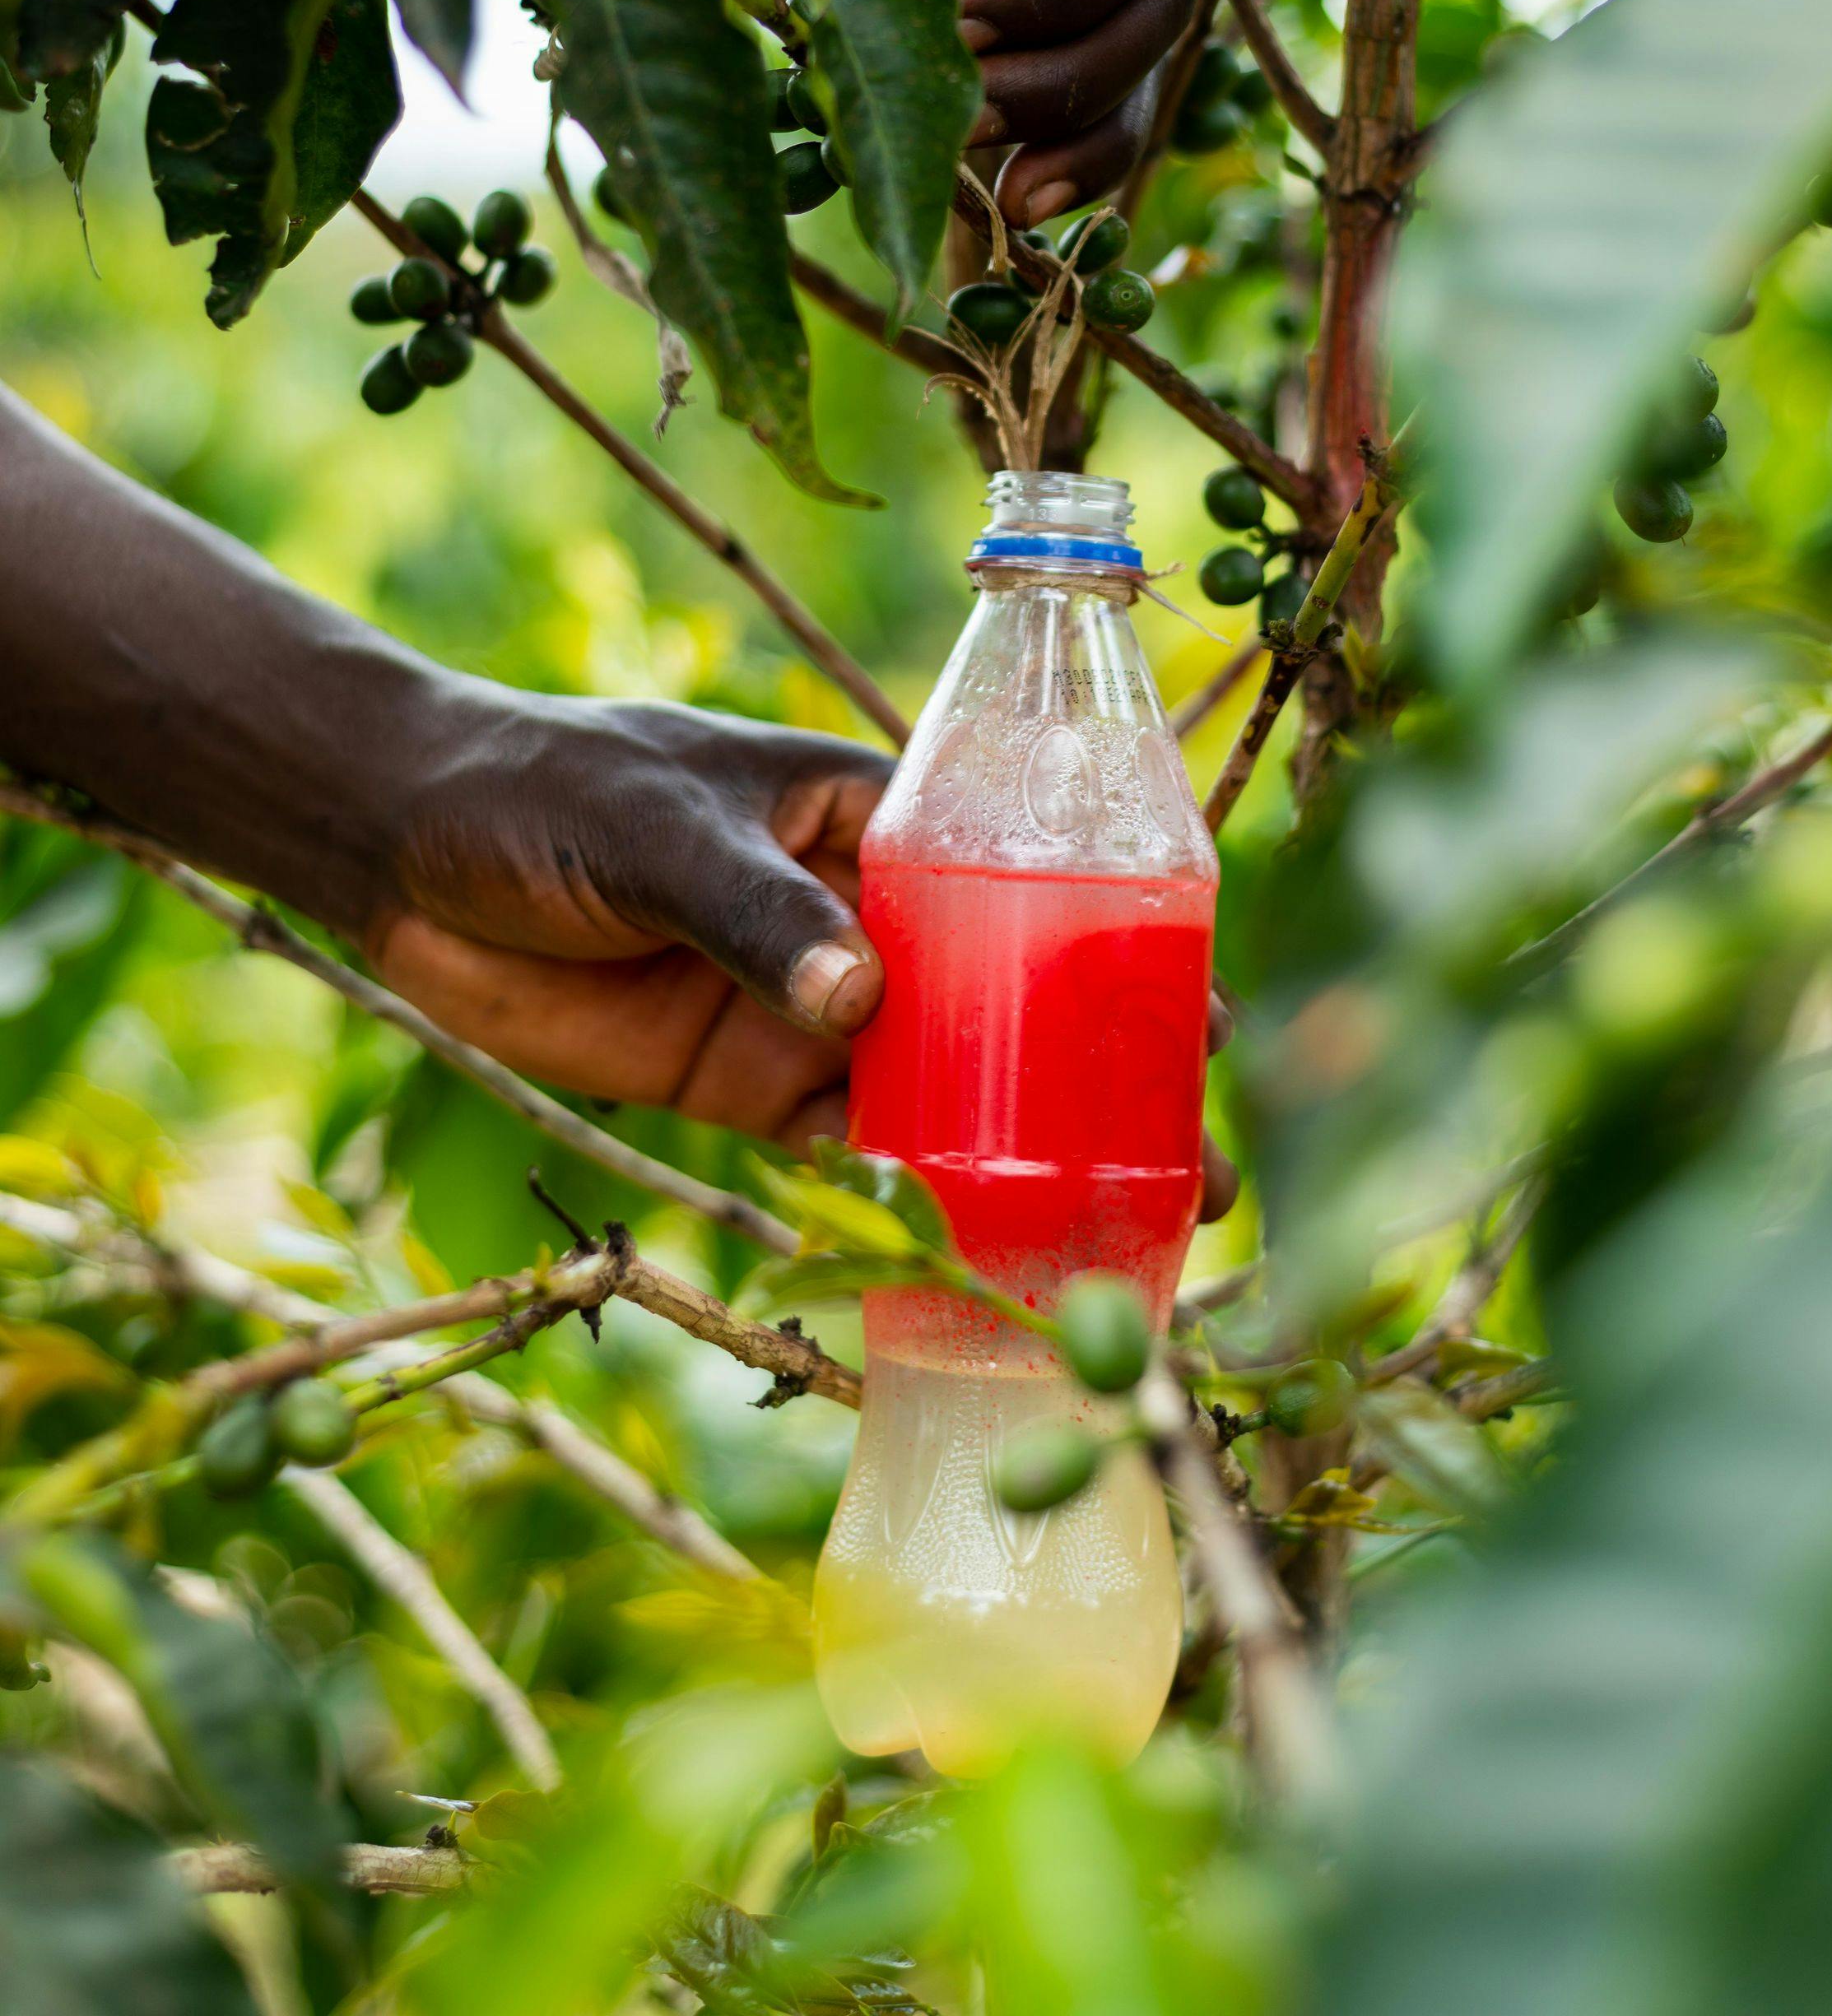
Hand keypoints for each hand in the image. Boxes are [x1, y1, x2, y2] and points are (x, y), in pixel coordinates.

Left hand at [365, 678, 1234, 1210]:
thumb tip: (860, 1004)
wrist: (405, 852)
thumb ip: (755, 913)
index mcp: (871, 822)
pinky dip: (910, 1203)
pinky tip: (982, 1262)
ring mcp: (808, 1009)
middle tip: (1194, 1174)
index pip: (1025, 882)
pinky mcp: (745, 1086)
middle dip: (1103, 1083)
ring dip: (1026, 1160)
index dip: (1121, 948)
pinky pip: (850, 1152)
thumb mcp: (657, 829)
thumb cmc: (543, 791)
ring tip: (1121, 1242)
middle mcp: (863, 920)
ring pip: (946, 1093)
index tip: (1202, 1021)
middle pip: (1011, 1006)